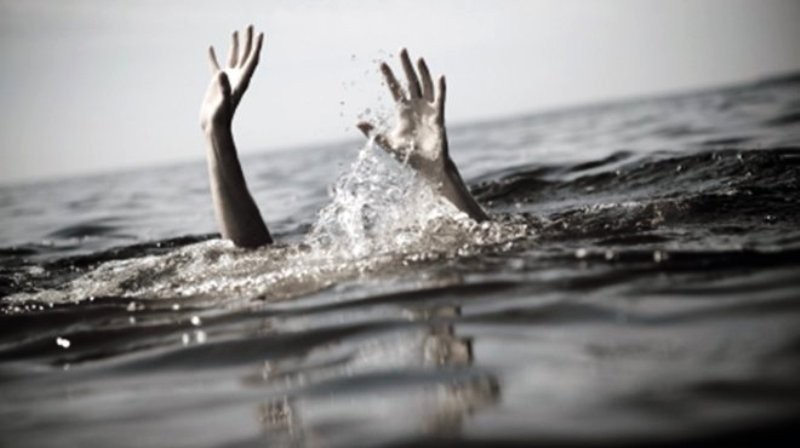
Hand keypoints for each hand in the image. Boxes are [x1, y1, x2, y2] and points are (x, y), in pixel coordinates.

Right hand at [200, 25, 263, 129]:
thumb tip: (222, 73)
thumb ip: (224, 87)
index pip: (252, 60)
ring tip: (235, 31)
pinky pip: (216, 65)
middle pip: (245, 55)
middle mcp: (237, 78)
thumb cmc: (221, 116)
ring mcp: (227, 80)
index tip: (259, 34)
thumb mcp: (223, 101)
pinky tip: (210, 47)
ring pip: (233, 58)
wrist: (215, 126)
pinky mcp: (217, 83)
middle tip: (250, 25)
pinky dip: (213, 57)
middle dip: (248, 41)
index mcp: (242, 81)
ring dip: (235, 45)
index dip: (256, 46)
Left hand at [357, 49, 447, 177]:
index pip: (395, 89)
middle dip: (405, 66)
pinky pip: (440, 99)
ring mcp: (428, 110)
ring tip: (418, 58)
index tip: (381, 63)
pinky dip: (440, 88)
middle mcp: (416, 107)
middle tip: (401, 50)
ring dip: (422, 72)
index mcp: (403, 112)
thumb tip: (357, 121)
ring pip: (425, 86)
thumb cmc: (408, 156)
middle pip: (410, 82)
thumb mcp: (387, 143)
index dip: (389, 76)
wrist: (426, 166)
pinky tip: (440, 76)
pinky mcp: (439, 116)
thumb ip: (374, 132)